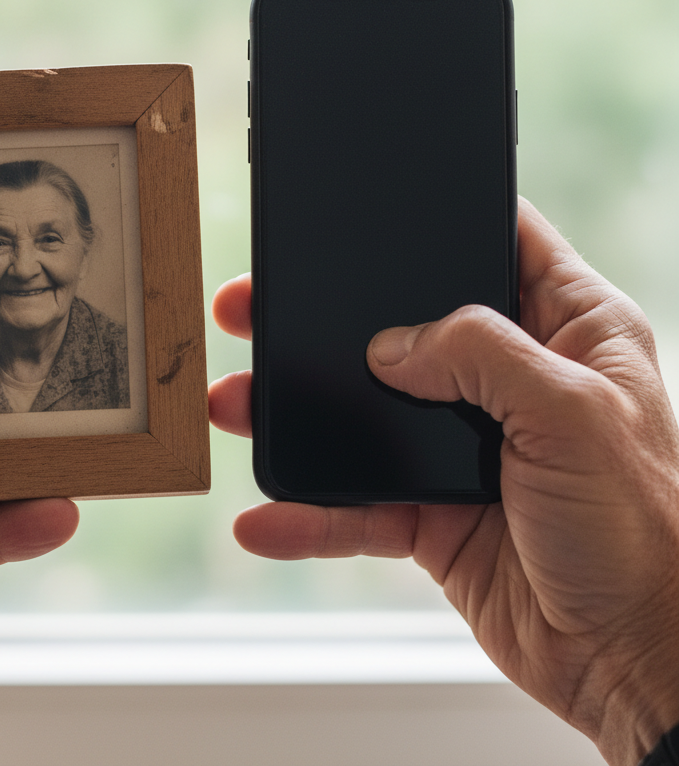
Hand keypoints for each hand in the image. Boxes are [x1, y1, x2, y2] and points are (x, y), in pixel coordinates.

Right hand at [209, 199, 678, 765]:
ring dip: (297, 413)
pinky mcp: (434, 511)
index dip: (441, 219)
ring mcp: (465, 445)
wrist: (639, 663)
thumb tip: (388, 347)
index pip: (501, 242)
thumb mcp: (574, 414)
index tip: (369, 209)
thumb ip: (480, 354)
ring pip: (365, 412)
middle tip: (258, 306)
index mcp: (570, 328)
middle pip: (403, 324)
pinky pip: (357, 503)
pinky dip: (310, 514)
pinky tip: (265, 517)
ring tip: (234, 403)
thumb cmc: (646, 533)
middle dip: (327, 317)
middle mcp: (512, 378)